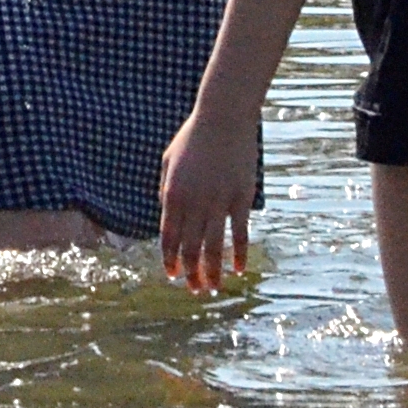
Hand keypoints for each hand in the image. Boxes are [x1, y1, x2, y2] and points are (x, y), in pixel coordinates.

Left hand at [157, 100, 260, 291]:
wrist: (223, 117)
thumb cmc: (193, 137)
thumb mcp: (168, 161)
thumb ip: (166, 190)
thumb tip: (167, 216)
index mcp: (172, 194)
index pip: (169, 238)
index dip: (170, 260)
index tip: (173, 276)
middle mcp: (194, 203)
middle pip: (191, 248)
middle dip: (191, 273)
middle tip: (194, 290)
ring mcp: (219, 202)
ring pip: (214, 248)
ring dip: (213, 272)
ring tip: (214, 288)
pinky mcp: (241, 198)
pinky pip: (239, 234)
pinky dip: (239, 255)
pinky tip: (239, 269)